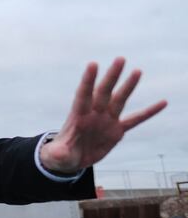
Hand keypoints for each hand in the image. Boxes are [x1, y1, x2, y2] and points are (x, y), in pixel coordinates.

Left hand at [40, 57, 167, 172]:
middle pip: (103, 92)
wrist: (72, 158)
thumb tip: (55, 156)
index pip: (83, 95)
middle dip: (111, 77)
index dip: (88, 80)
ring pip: (119, 100)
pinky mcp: (117, 130)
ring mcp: (106, 120)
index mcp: (78, 117)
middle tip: (120, 59)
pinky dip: (149, 112)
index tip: (93, 64)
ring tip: (137, 71)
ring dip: (128, 86)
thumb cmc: (61, 154)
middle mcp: (94, 114)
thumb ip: (59, 153)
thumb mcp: (59, 156)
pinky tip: (162, 103)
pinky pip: (136, 119)